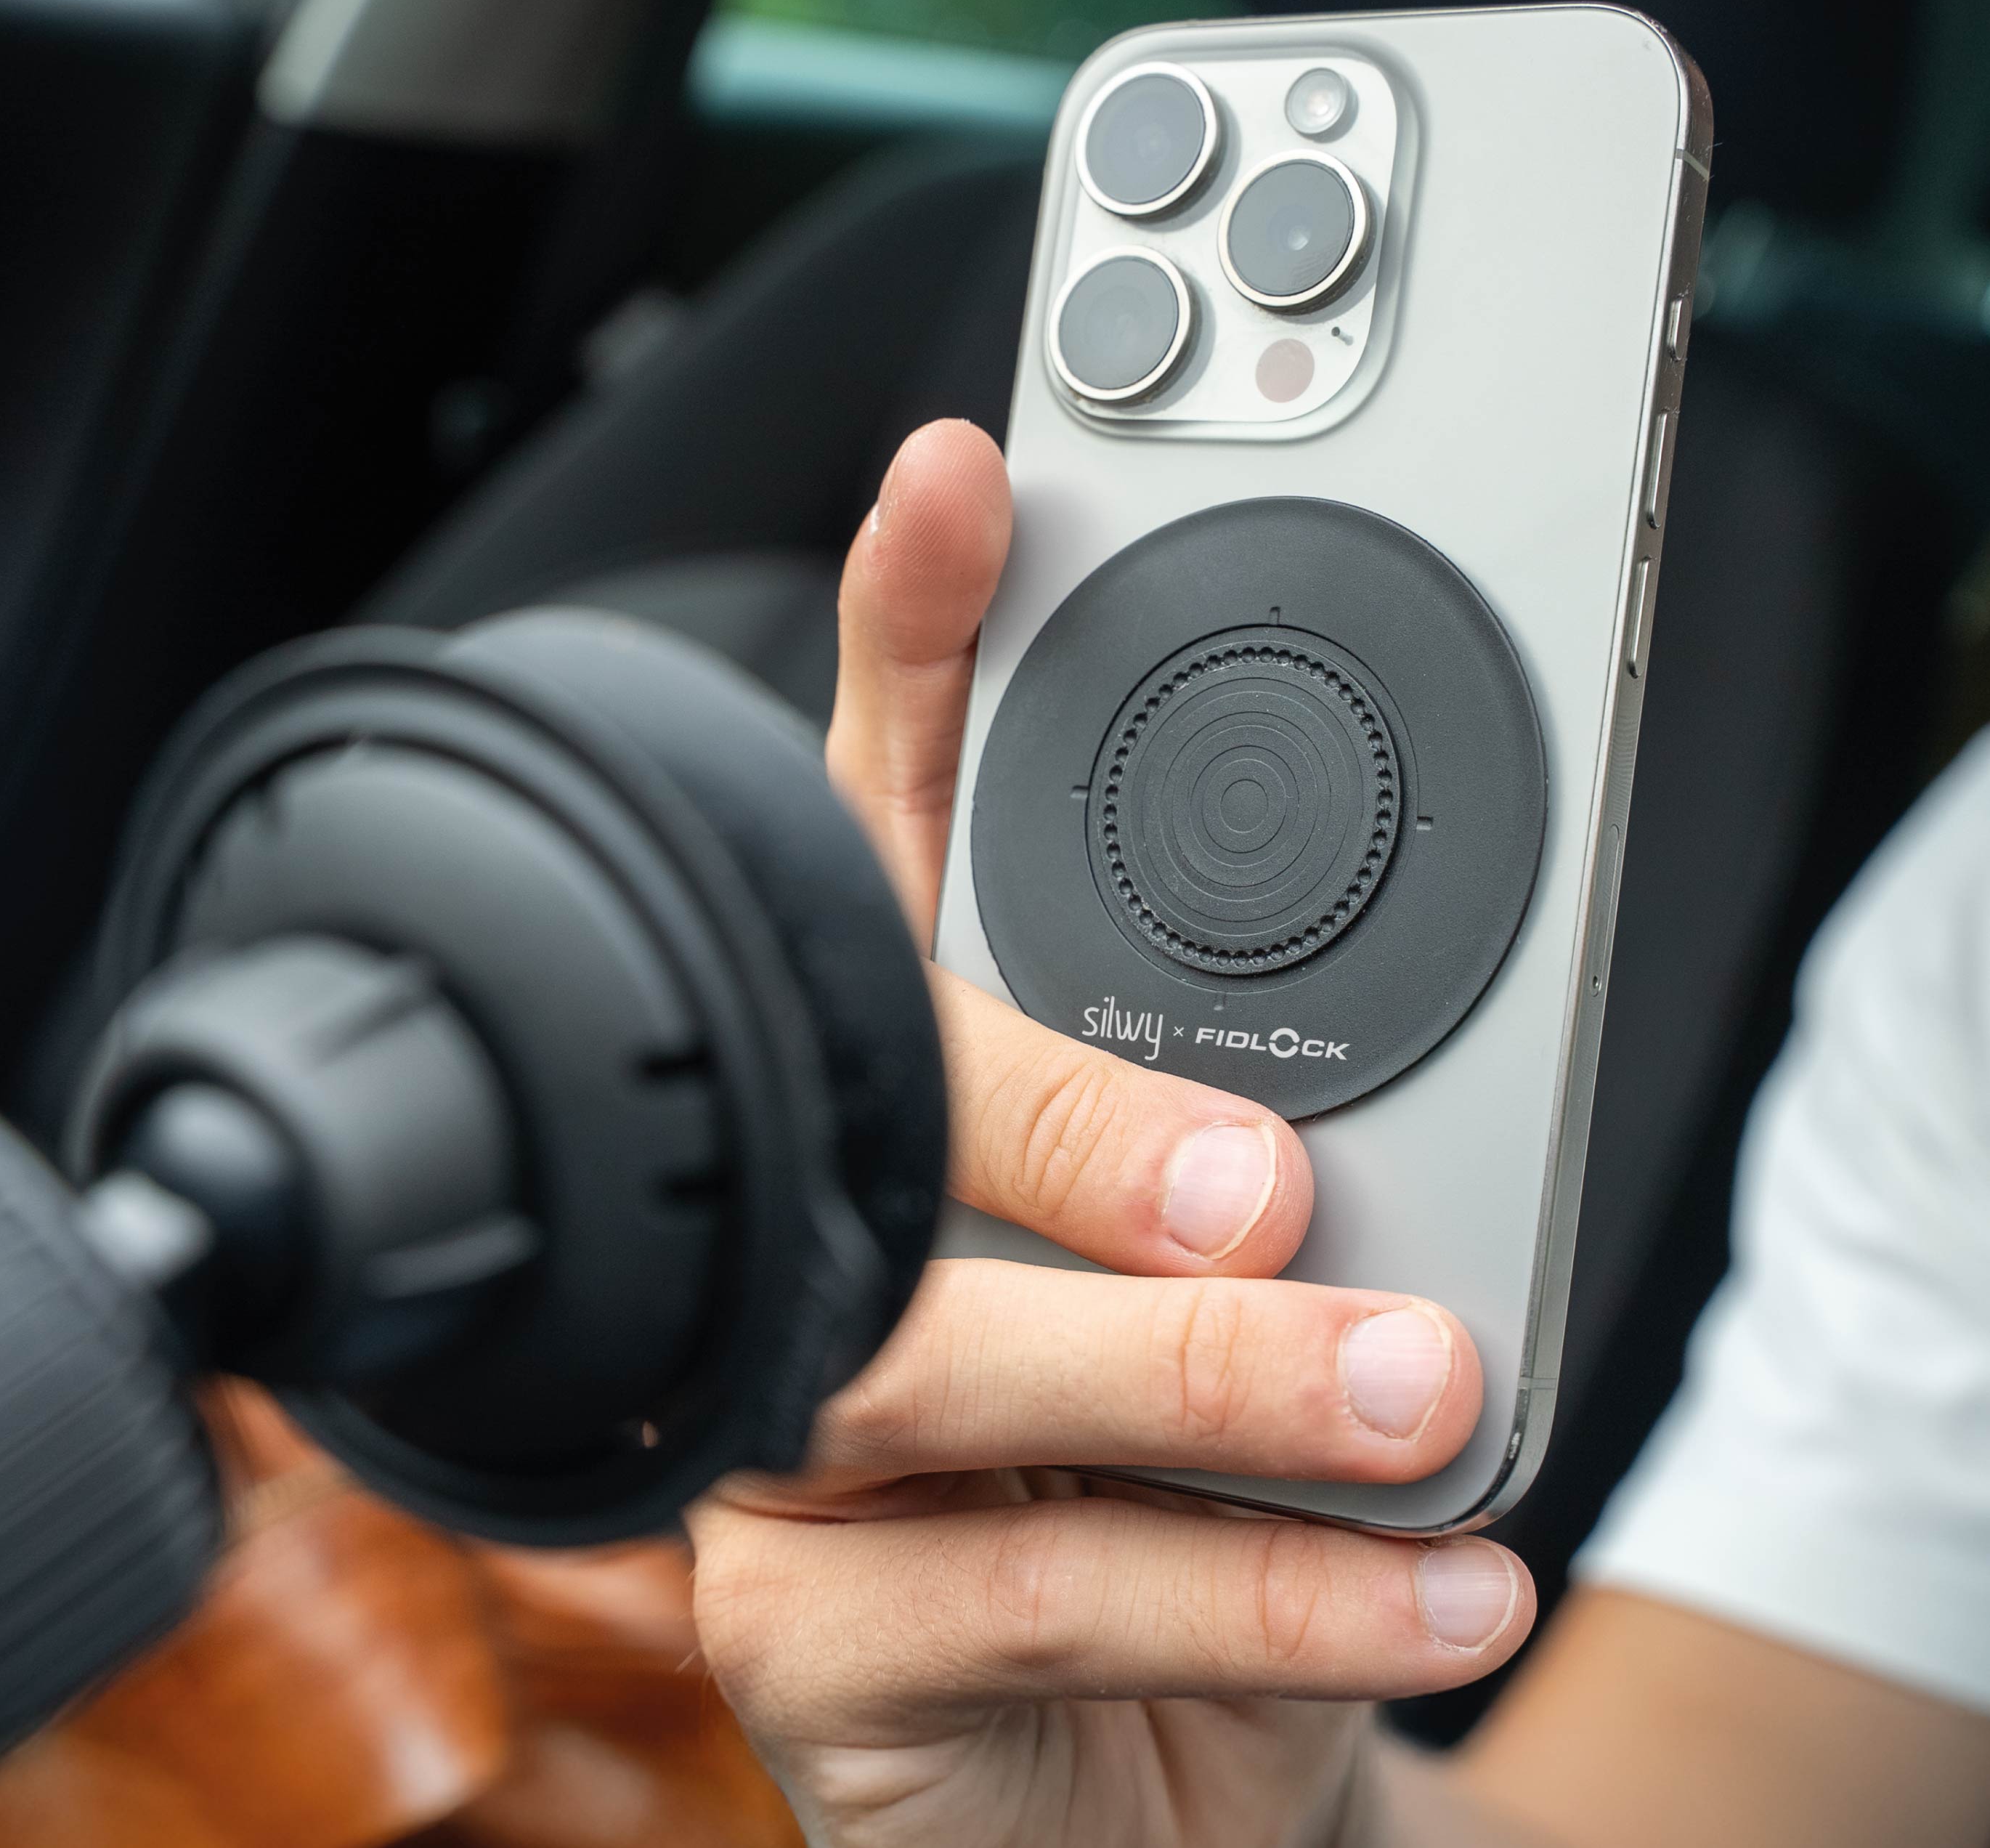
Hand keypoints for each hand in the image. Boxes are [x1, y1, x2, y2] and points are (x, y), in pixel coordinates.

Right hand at [687, 421, 1535, 1847]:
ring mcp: (778, 1427)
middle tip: (1266, 1182)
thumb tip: (1395, 1091)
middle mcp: (815, 1231)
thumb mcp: (1276, 1292)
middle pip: (874, 1090)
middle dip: (1062, 1113)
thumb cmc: (1214, 1490)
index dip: (905, 645)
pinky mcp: (798, 1631)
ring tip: (1406, 1394)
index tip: (957, 481)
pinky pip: (1011, 1595)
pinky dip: (1247, 1592)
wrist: (1168, 1787)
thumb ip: (1300, 1141)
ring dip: (1194, 1382)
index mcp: (915, 1101)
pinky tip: (1420, 1577)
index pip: (883, 835)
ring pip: (928, 1352)